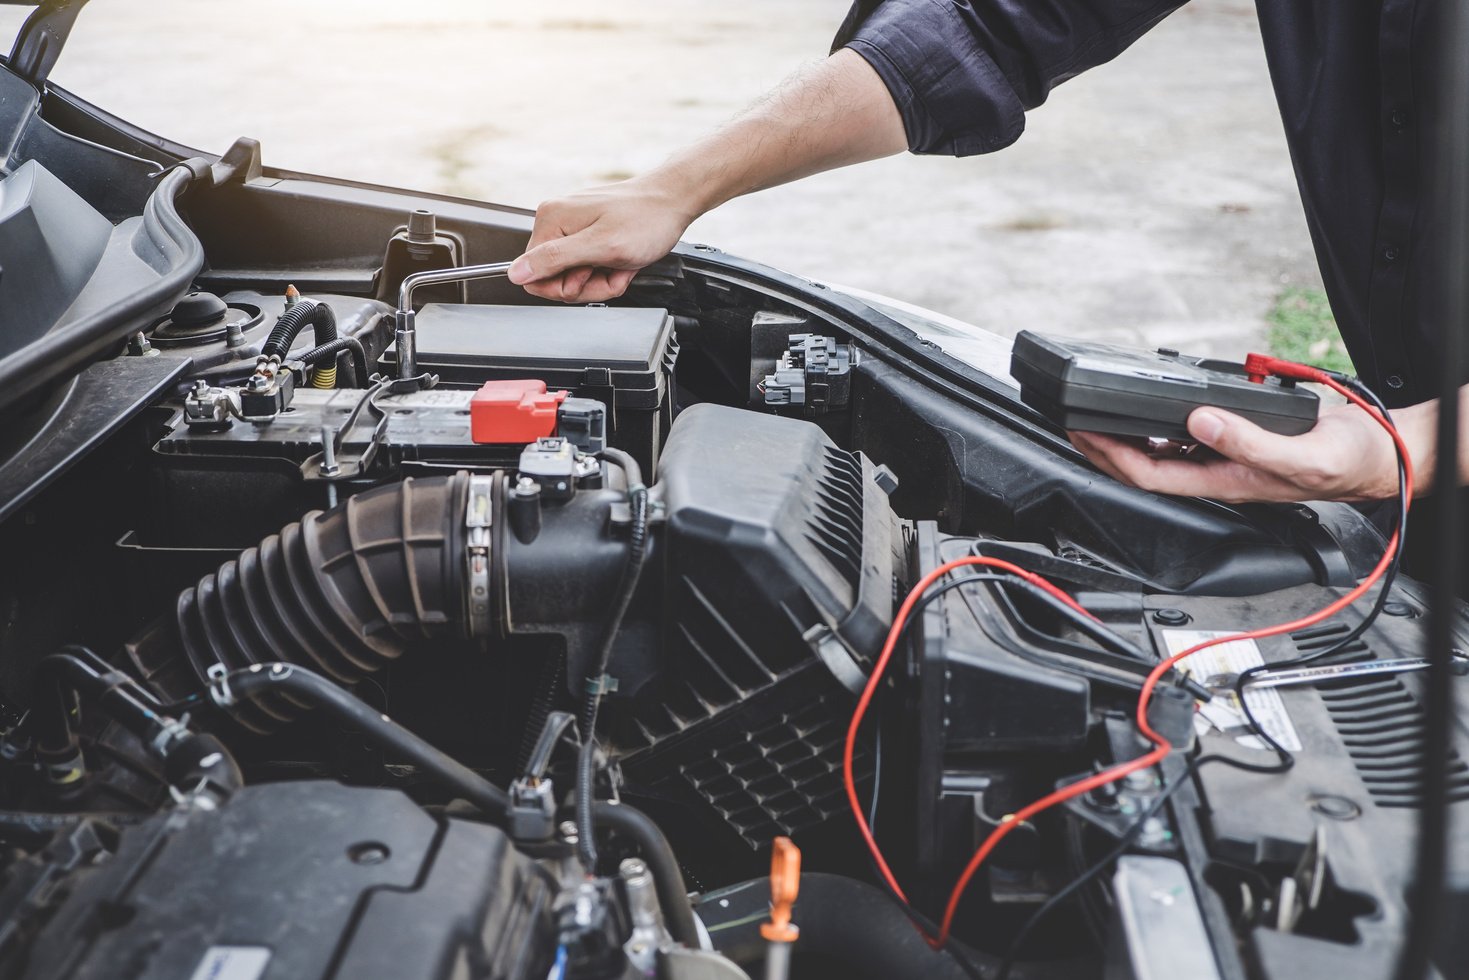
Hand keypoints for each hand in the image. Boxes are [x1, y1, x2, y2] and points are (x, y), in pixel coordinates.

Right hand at [508, 176, 697, 302]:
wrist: (673, 201)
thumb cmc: (646, 219)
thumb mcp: (600, 246)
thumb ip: (555, 260)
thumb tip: (516, 272)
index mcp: (550, 220)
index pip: (533, 275)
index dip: (565, 287)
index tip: (590, 278)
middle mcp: (556, 220)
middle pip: (555, 277)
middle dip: (587, 284)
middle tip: (611, 270)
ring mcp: (572, 226)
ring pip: (574, 275)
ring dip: (601, 278)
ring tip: (620, 264)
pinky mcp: (587, 231)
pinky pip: (588, 265)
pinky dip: (608, 270)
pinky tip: (622, 261)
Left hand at [1068, 403, 1405, 502]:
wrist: (1379, 453)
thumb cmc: (1346, 461)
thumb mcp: (1300, 454)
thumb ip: (1249, 442)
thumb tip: (1200, 422)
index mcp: (1226, 482)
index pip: (1151, 476)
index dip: (1113, 458)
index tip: (1084, 435)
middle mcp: (1218, 472)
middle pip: (1145, 465)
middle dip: (1104, 448)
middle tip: (1071, 422)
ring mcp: (1225, 456)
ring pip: (1161, 450)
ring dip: (1126, 435)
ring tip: (1096, 414)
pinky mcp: (1235, 438)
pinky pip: (1185, 434)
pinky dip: (1158, 421)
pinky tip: (1146, 409)